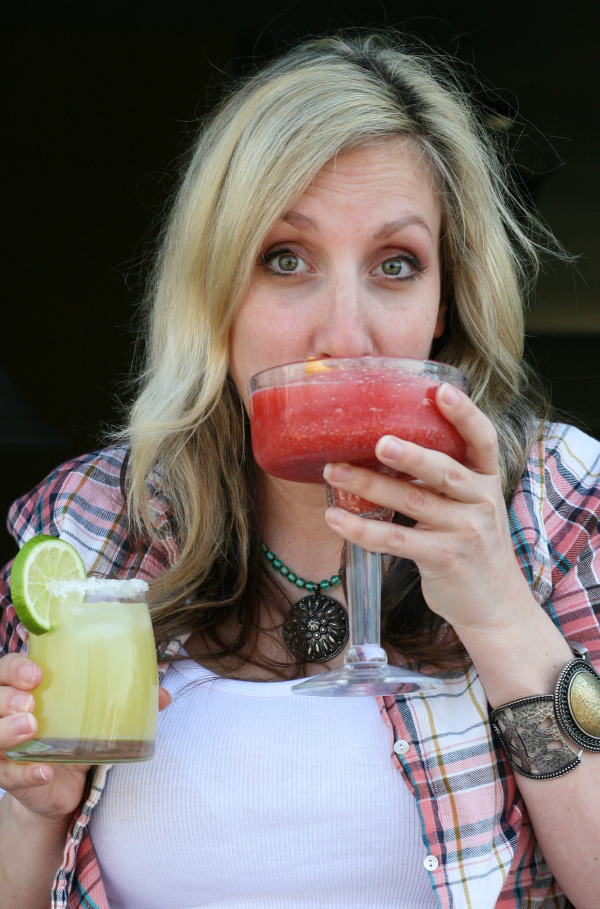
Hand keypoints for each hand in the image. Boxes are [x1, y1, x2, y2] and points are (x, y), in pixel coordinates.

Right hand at [0, 652, 171, 824]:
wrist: (60, 784)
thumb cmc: (73, 734)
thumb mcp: (95, 714)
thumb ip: (126, 700)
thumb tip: (163, 695)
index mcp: (24, 688)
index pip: (6, 668)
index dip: (15, 668)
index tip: (37, 674)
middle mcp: (7, 714)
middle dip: (7, 698)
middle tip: (30, 702)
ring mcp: (5, 747)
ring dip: (7, 730)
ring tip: (32, 727)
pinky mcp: (11, 777)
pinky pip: (9, 775)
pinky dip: (26, 773)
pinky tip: (45, 770)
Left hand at [323, 383, 533, 638]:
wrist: (494, 606)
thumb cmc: (472, 547)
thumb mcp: (470, 507)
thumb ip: (444, 480)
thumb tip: (387, 446)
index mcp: (487, 481)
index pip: (483, 439)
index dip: (465, 414)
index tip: (441, 389)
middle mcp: (482, 501)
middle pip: (444, 470)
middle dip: (410, 454)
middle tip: (377, 441)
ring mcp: (466, 531)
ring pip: (413, 501)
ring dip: (369, 485)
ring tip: (334, 472)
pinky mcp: (445, 559)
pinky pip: (397, 539)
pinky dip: (362, 529)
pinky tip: (336, 519)